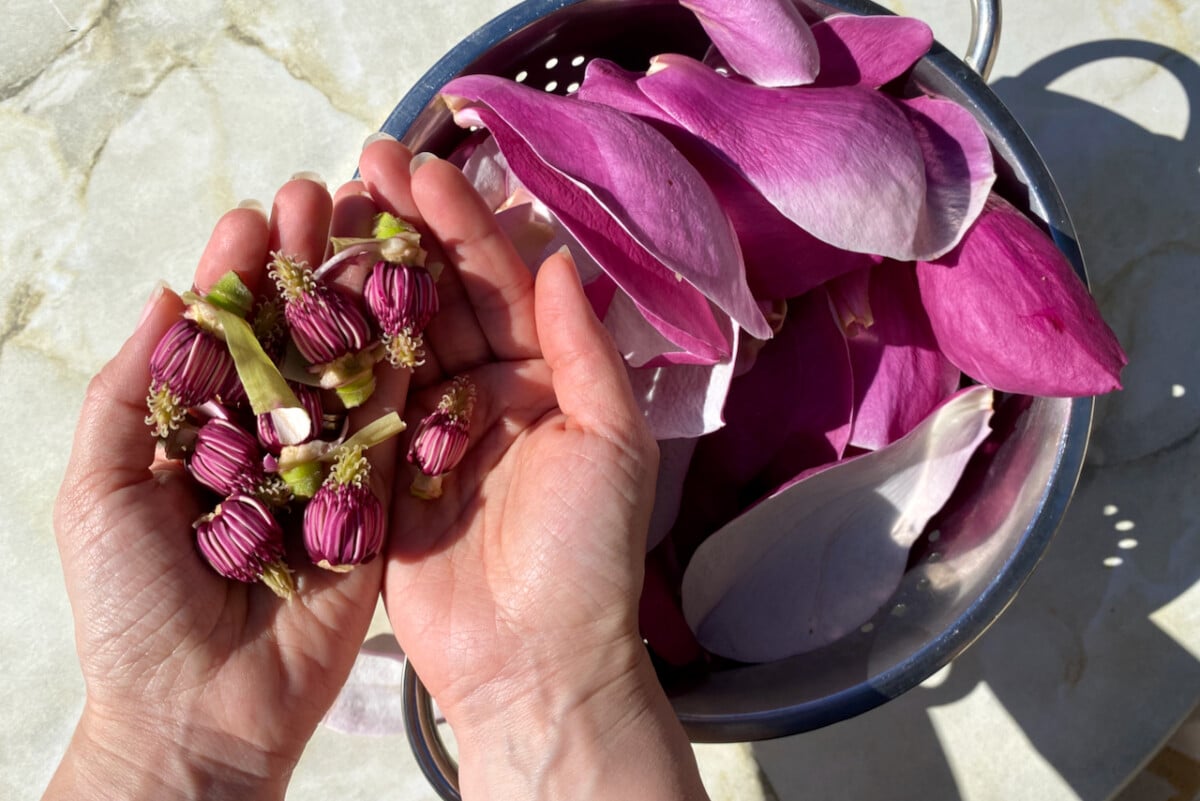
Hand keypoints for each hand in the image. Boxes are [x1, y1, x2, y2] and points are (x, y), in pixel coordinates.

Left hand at [47, 177, 403, 800]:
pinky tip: (411, 310)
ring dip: (357, 299)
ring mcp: (326, 470)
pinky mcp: (374, 505)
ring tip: (371, 230)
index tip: (255, 213)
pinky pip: (390, 432)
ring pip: (343, 370)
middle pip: (290, 338)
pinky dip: (402, 372)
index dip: (240, 272)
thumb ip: (131, 392)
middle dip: (303, 267)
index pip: (224, 334)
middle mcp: (266, 440)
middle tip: (321, 196)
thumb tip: (169, 296)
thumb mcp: (100, 486)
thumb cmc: (132, 606)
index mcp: (198, 432)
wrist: (201, 710)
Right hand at [357, 140, 706, 799]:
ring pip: (390, 333)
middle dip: (403, 229)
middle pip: (440, 293)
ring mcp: (427, 427)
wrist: (532, 663)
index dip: (465, 223)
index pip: (503, 281)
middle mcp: (487, 390)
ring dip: (359, 273)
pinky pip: (353, 398)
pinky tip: (300, 295)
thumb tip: (559, 256)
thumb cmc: (587, 555)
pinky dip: (329, 348)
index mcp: (548, 376)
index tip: (424, 169)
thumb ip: (583, 349)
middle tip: (361, 166)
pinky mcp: (378, 469)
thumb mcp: (608, 442)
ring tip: (320, 211)